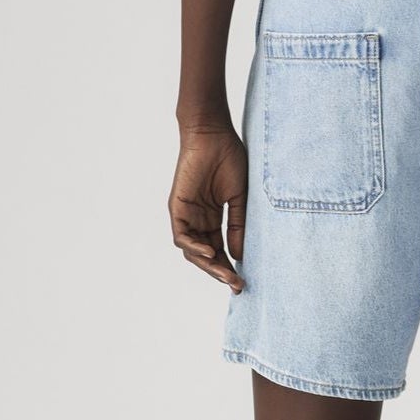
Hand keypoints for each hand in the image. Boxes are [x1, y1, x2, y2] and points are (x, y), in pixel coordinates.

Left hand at [169, 126, 247, 290]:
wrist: (213, 135)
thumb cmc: (229, 159)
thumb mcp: (240, 198)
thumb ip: (238, 226)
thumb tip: (238, 256)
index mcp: (213, 218)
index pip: (219, 250)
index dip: (229, 267)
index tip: (243, 281)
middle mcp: (198, 220)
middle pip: (206, 255)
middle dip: (220, 272)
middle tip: (237, 285)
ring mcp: (186, 215)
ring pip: (192, 251)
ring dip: (208, 265)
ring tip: (226, 275)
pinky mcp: (177, 208)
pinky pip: (181, 236)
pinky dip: (194, 247)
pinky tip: (210, 253)